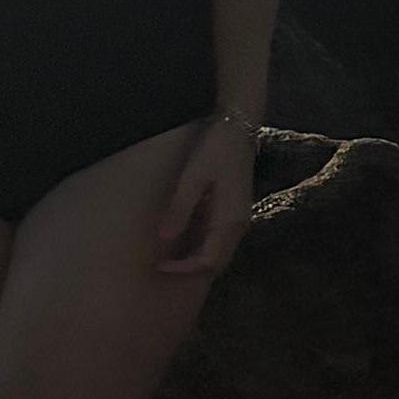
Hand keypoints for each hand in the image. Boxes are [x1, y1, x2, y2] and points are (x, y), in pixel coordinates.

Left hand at [148, 115, 255, 279]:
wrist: (239, 128)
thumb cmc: (216, 149)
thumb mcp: (193, 177)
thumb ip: (180, 209)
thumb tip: (165, 238)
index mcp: (229, 220)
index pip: (207, 260)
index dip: (183, 270)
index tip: (159, 268)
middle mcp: (238, 225)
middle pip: (216, 263)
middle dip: (190, 271)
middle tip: (162, 268)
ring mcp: (239, 219)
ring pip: (219, 253)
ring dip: (197, 261)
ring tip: (171, 260)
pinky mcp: (235, 212)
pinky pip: (220, 241)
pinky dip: (203, 249)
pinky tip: (185, 243)